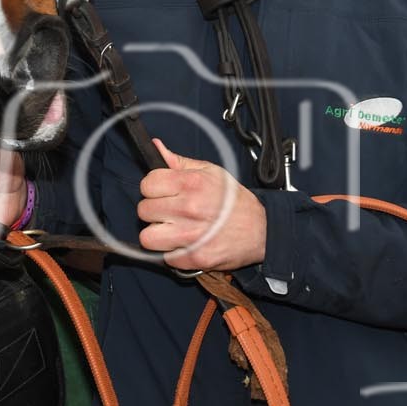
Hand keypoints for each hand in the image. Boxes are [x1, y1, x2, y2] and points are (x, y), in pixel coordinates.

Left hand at [137, 139, 264, 271]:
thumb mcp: (211, 172)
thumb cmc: (235, 201)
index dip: (153, 188)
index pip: (148, 184)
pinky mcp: (195, 258)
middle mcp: (189, 208)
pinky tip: (185, 243)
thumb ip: (179, 162)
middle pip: (144, 210)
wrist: (262, 230)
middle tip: (169, 212)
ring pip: (148, 238)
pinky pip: (165, 257)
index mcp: (192, 183)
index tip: (161, 193)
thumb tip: (156, 148)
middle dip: (155, 211)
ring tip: (172, 229)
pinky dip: (173, 252)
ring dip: (158, 235)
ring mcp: (191, 235)